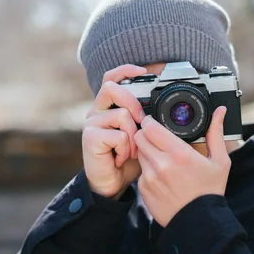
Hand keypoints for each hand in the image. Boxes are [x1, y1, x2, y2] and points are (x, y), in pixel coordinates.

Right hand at [82, 64, 146, 199]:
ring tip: (132, 151)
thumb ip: (145, 119)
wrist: (112, 184)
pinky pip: (118, 135)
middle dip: (133, 103)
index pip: (111, 78)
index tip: (143, 71)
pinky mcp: (89, 138)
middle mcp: (96, 111)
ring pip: (121, 114)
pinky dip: (126, 149)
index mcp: (108, 106)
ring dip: (134, 135)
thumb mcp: (140, 135)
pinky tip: (121, 158)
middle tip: (142, 123)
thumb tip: (163, 107)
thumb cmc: (127, 159)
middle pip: (112, 88)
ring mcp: (91, 124)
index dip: (125, 70)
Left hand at [134, 107, 230, 226]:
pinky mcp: (144, 189)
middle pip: (140, 137)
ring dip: (146, 151)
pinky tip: (161, 175)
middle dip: (145, 133)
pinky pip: (140, 171)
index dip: (150, 121)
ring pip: (139, 153)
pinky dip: (147, 169)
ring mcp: (150, 177)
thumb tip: (220, 111)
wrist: (199, 223)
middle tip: (155, 136)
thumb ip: (216, 133)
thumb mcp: (219, 161)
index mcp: (180, 154)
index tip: (154, 121)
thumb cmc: (210, 191)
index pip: (150, 127)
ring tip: (160, 156)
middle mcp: (162, 164)